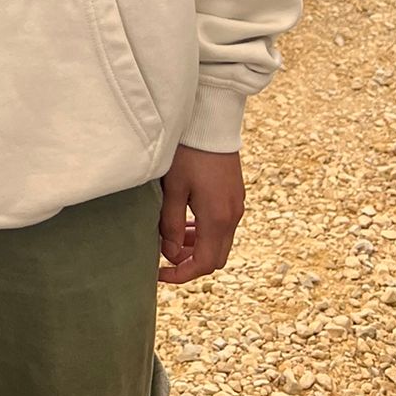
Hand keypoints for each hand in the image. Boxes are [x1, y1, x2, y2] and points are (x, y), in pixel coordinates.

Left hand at [158, 144, 244, 284]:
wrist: (210, 121)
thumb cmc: (188, 153)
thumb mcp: (173, 189)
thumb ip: (171, 225)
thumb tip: (169, 254)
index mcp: (217, 218)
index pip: (204, 264)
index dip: (181, 275)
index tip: (159, 273)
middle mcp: (233, 216)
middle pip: (215, 257)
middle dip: (190, 263)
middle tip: (164, 257)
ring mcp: (236, 204)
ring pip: (219, 241)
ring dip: (197, 246)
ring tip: (171, 238)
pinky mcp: (234, 194)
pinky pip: (222, 224)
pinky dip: (205, 231)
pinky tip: (186, 221)